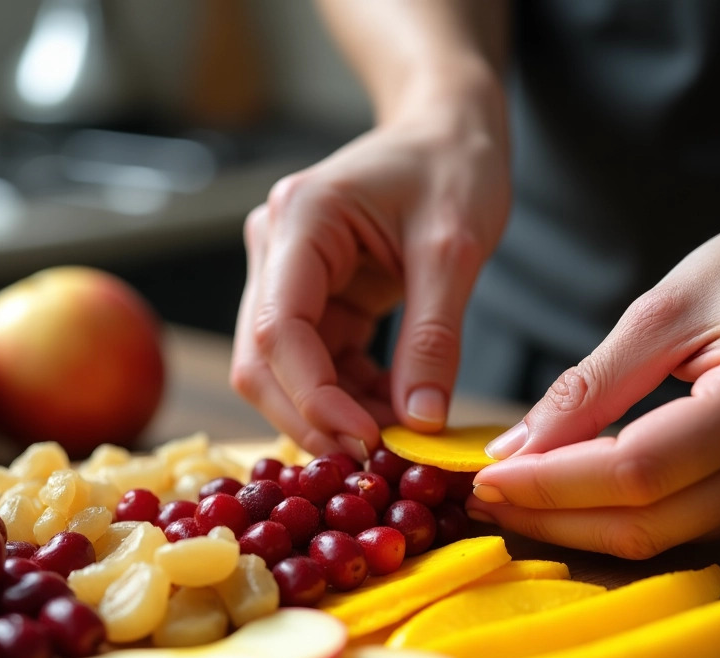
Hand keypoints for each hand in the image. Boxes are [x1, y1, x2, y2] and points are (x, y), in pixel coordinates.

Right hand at [231, 111, 509, 457]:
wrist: (447, 131)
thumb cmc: (452, 166)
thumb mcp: (456, 248)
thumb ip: (434, 337)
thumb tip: (420, 424)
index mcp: (300, 220)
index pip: (279, 329)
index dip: (313, 398)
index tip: (366, 442)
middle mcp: (276, 249)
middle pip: (263, 359)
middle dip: (313, 418)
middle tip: (373, 464)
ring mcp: (288, 276)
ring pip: (284, 372)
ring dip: (332, 415)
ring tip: (395, 442)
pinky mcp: (313, 298)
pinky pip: (317, 364)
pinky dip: (350, 398)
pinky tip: (392, 414)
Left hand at [467, 198, 719, 557]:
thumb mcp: (664, 307)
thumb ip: (589, 386)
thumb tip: (516, 449)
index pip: (637, 472)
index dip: (552, 486)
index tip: (486, 479)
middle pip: (652, 523)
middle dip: (557, 518)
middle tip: (486, 499)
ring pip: (672, 537)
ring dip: (587, 526)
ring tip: (520, 498)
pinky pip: (699, 526)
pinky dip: (632, 517)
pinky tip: (582, 497)